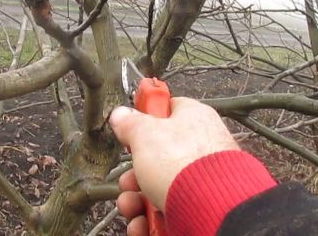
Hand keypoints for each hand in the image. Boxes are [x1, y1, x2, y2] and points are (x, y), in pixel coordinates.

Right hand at [109, 97, 238, 235]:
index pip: (167, 109)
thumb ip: (130, 122)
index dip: (145, 118)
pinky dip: (151, 219)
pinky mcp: (198, 205)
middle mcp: (199, 148)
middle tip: (128, 181)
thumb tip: (120, 114)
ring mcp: (200, 179)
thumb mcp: (145, 133)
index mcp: (192, 118)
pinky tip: (143, 224)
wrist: (213, 208)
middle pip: (156, 157)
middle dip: (133, 175)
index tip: (129, 129)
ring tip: (132, 207)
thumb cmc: (185, 164)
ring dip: (136, 200)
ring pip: (157, 187)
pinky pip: (168, 210)